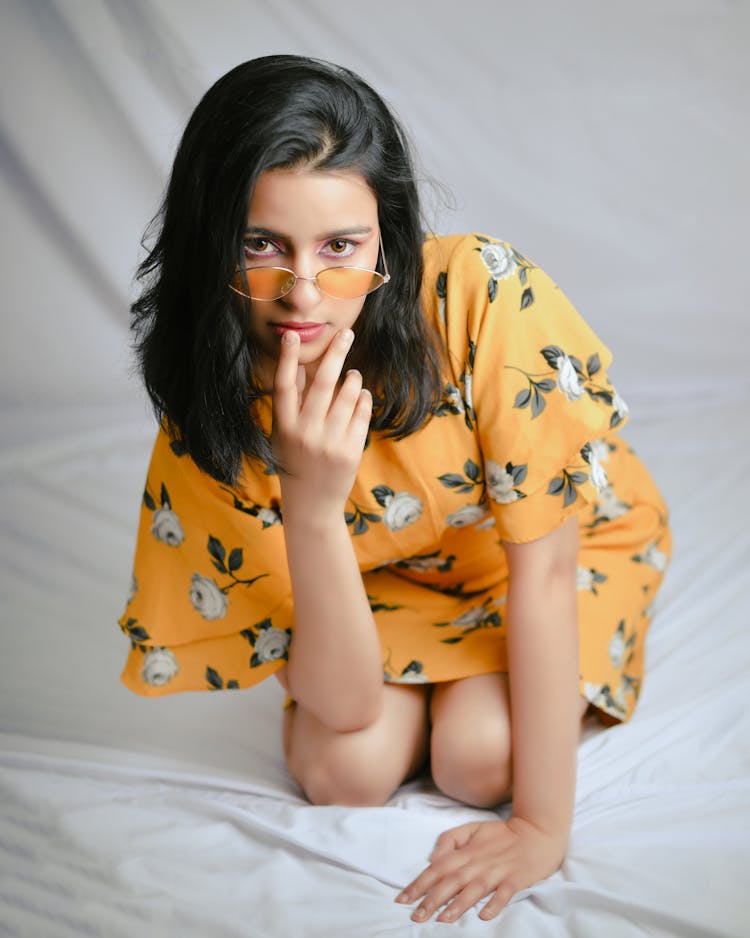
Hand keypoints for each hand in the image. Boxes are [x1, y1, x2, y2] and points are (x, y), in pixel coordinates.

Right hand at [271, 329, 371, 518]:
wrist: (312, 504)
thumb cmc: (296, 462)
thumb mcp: (283, 434)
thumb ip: (291, 402)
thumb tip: (298, 366)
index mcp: (283, 427)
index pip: (283, 385)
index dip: (286, 359)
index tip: (291, 335)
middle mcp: (305, 433)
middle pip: (322, 382)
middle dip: (335, 353)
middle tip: (346, 332)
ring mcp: (329, 443)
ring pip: (348, 394)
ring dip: (353, 378)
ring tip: (353, 375)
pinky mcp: (350, 451)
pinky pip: (362, 413)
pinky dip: (363, 398)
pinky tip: (360, 395)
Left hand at [396, 817, 566, 922]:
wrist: (536, 832)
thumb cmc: (501, 834)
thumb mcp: (472, 828)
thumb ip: (450, 840)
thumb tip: (433, 858)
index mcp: (466, 851)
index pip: (437, 868)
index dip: (419, 883)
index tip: (402, 899)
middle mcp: (478, 862)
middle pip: (451, 881)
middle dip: (432, 899)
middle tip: (416, 916)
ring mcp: (498, 871)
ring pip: (475, 889)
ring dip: (458, 904)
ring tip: (442, 919)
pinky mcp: (516, 879)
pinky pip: (504, 893)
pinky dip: (494, 904)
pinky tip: (484, 916)